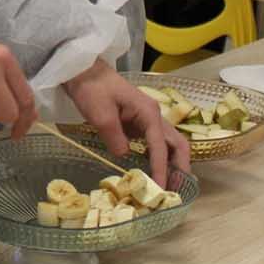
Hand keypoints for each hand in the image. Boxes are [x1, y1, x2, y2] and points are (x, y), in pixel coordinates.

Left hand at [64, 60, 191, 186]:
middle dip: (180, 168)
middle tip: (176, 191)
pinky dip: (159, 159)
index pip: (160, 147)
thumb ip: (115, 138)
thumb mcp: (100, 115)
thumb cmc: (92, 90)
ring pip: (169, 144)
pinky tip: (153, 172)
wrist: (83, 72)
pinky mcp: (138, 123)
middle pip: (177, 144)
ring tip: (169, 187)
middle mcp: (154, 116)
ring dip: (172, 164)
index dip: (162, 170)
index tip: (161, 189)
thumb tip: (124, 156)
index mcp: (149, 113)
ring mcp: (147, 119)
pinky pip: (155, 144)